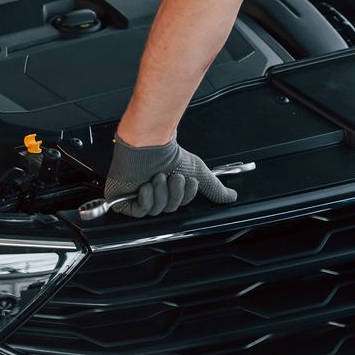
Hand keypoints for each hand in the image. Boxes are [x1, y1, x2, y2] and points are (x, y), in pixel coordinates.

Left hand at [104, 136, 238, 217]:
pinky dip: (145, 198)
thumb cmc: (169, 154)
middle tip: (172, 176)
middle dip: (173, 191)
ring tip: (157, 176)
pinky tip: (145, 185)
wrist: (149, 144)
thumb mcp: (198, 172)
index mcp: (168, 190)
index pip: (179, 204)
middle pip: (168, 209)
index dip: (184, 195)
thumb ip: (215, 188)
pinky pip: (138, 211)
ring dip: (159, 191)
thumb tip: (232, 197)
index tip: (186, 179)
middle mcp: (154, 194)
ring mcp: (137, 198)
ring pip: (155, 210)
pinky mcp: (123, 201)